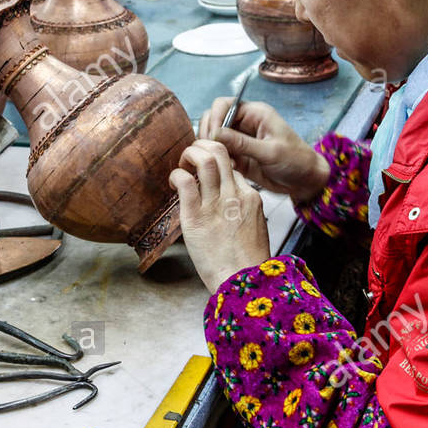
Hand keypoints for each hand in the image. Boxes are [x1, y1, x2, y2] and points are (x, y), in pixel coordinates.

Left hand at [169, 139, 270, 290]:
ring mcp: (216, 203)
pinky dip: (176, 175)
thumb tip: (227, 206)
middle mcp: (234, 194)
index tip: (204, 169)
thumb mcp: (254, 229)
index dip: (217, 162)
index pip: (232, 166)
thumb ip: (242, 211)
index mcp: (250, 197)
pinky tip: (173, 182)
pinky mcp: (196, 216)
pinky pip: (185, 182)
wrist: (243, 282)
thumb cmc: (246, 263)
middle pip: (221, 151)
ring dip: (190, 153)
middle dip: (203, 145)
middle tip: (191, 157)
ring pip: (205, 158)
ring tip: (182, 164)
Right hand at [198, 99, 329, 204]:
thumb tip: (215, 133)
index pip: (224, 105)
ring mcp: (239, 140)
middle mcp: (244, 123)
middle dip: (208, 134)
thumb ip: (242, 143)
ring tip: (219, 162)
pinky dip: (216, 160)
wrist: (305, 181)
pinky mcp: (237, 156)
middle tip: (211, 151)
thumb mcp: (270, 152)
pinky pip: (218, 153)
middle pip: (214, 119)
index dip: (215, 118)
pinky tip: (225, 169)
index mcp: (255, 113)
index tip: (212, 136)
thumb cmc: (296, 161)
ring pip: (213, 137)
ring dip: (211, 148)